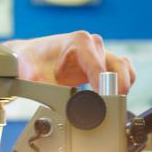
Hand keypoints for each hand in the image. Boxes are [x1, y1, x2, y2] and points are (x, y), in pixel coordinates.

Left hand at [5, 32, 135, 94]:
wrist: (28, 56)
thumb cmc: (30, 61)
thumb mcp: (33, 76)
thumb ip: (48, 89)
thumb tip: (65, 104)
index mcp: (79, 42)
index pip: (100, 68)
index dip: (103, 89)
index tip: (101, 106)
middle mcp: (92, 43)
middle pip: (116, 68)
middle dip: (114, 91)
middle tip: (107, 110)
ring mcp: (99, 51)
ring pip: (123, 69)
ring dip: (122, 87)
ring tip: (111, 105)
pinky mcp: (102, 61)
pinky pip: (123, 70)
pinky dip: (124, 83)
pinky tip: (115, 95)